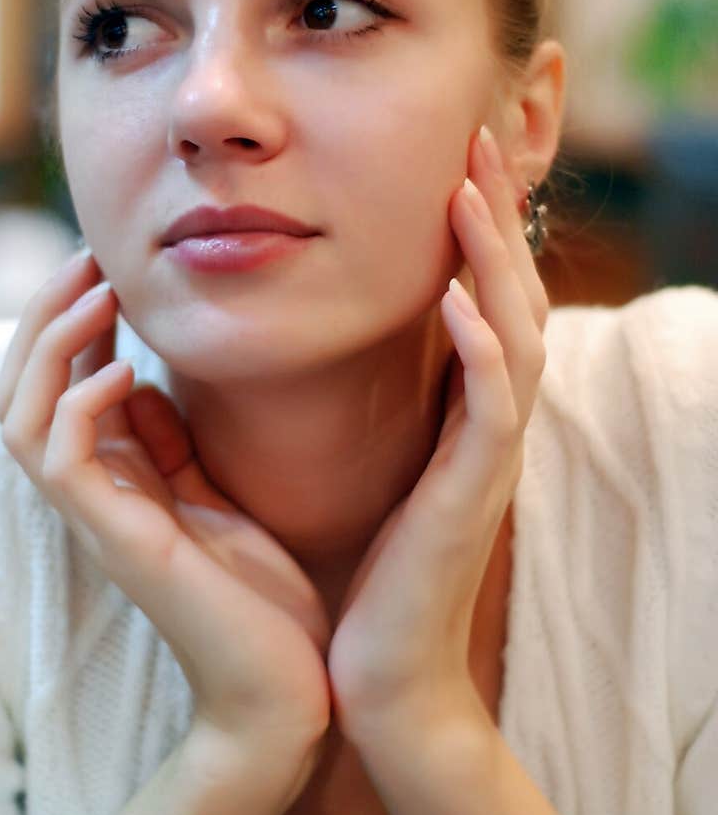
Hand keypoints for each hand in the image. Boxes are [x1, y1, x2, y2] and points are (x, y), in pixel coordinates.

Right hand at [0, 250, 330, 752]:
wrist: (288, 691)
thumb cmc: (263, 601)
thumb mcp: (216, 497)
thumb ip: (172, 444)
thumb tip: (147, 377)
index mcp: (117, 481)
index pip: (58, 383)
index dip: (71, 319)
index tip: (110, 263)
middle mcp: (94, 496)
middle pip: (19, 388)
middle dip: (45, 314)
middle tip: (89, 256)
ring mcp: (99, 520)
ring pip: (20, 415)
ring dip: (49, 344)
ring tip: (96, 291)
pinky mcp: (121, 543)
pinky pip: (61, 460)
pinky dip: (79, 403)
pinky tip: (127, 368)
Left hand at [327, 124, 549, 732]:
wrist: (372, 673)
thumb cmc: (356, 574)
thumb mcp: (352, 467)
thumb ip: (347, 399)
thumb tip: (295, 335)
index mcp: (457, 413)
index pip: (476, 299)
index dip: (468, 230)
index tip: (444, 160)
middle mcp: (486, 425)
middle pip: (512, 297)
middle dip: (496, 217)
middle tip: (477, 140)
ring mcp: (490, 458)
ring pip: (519, 334)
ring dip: (495, 261)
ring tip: (469, 192)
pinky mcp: (475, 494)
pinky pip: (494, 406)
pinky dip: (483, 346)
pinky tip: (454, 295)